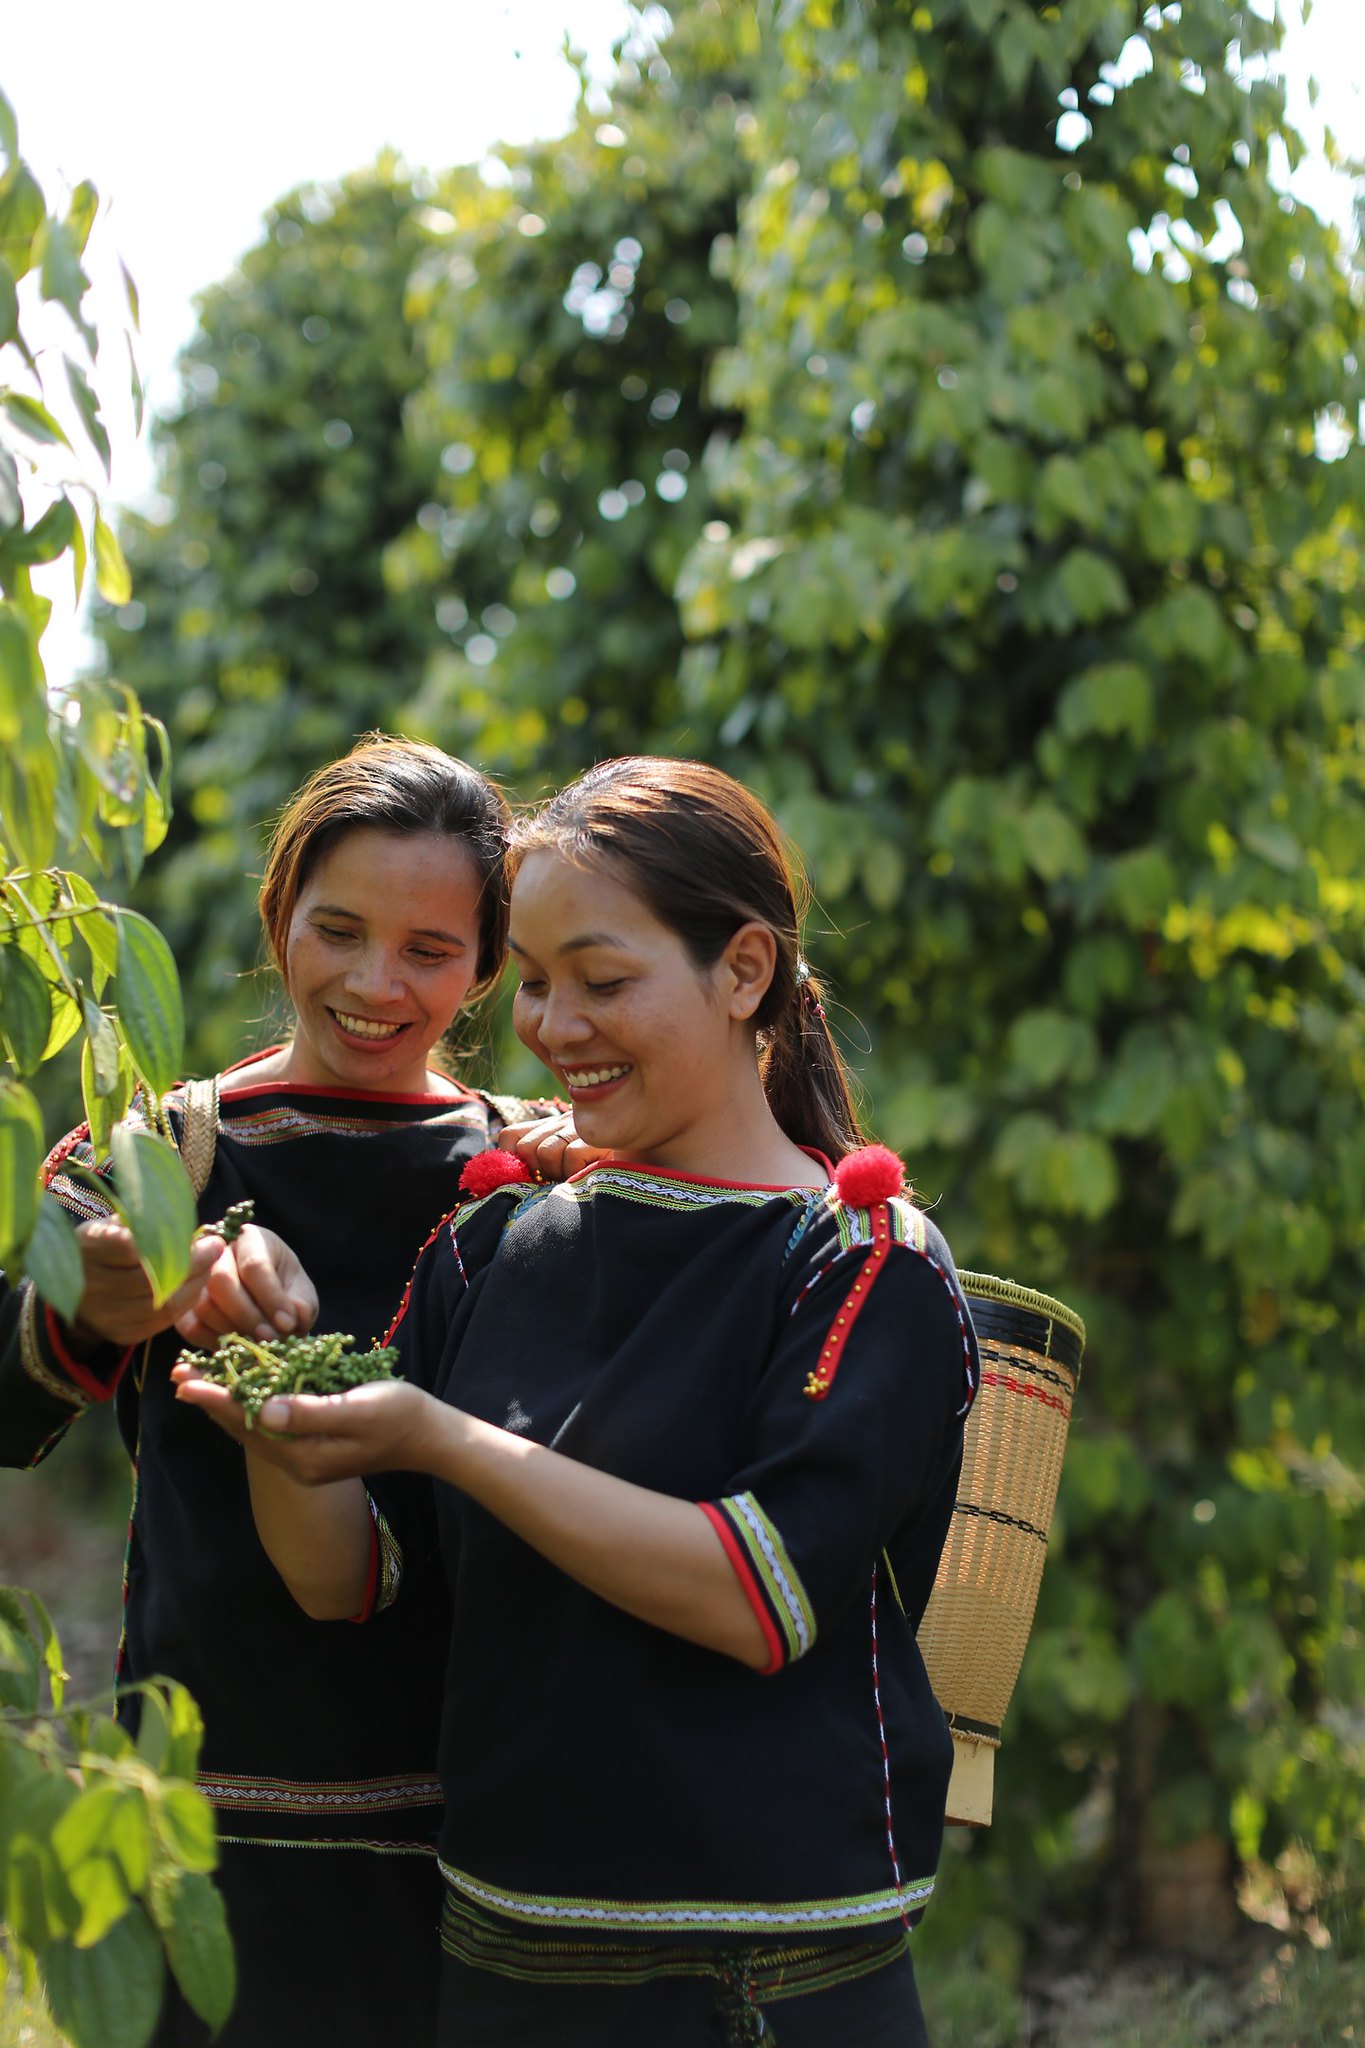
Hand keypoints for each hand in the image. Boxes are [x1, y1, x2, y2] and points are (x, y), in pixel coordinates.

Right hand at [68, 1219, 223, 1349]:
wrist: (81, 1284)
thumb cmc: (105, 1243)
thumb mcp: (116, 1222)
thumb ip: (148, 1223)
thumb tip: (191, 1229)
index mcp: (87, 1249)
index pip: (132, 1247)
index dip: (172, 1243)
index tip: (202, 1235)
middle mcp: (91, 1286)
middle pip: (152, 1279)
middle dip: (193, 1263)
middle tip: (215, 1248)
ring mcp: (105, 1316)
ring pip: (163, 1304)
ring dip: (195, 1283)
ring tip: (209, 1264)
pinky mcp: (121, 1334)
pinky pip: (164, 1322)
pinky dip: (186, 1302)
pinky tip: (195, 1285)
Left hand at [172, 1371, 439, 1484]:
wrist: (430, 1436)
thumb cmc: (400, 1416)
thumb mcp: (357, 1409)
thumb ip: (310, 1412)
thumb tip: (264, 1409)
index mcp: (304, 1456)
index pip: (249, 1423)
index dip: (216, 1399)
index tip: (187, 1381)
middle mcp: (297, 1461)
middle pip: (243, 1427)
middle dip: (211, 1400)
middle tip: (178, 1374)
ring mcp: (304, 1457)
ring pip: (253, 1426)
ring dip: (225, 1401)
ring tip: (197, 1379)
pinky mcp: (312, 1446)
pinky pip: (270, 1424)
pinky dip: (250, 1404)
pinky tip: (240, 1387)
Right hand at [174, 1225, 317, 1346]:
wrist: (268, 1307)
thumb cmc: (287, 1293)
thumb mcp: (302, 1296)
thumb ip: (301, 1306)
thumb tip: (289, 1321)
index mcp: (252, 1240)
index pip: (254, 1264)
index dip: (271, 1297)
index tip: (288, 1323)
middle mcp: (219, 1253)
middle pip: (221, 1280)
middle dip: (248, 1316)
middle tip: (269, 1339)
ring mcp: (196, 1278)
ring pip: (205, 1304)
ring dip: (233, 1331)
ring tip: (257, 1344)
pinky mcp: (183, 1307)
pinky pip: (190, 1326)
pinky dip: (213, 1342)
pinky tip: (236, 1348)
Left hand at [497, 1110, 603, 1181]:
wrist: (648, 1167)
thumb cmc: (599, 1176)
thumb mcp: (562, 1170)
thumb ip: (536, 1167)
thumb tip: (503, 1179)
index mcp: (552, 1127)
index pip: (510, 1137)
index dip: (512, 1160)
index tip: (531, 1178)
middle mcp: (565, 1122)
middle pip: (525, 1146)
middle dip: (537, 1172)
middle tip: (559, 1180)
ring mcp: (584, 1127)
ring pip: (545, 1152)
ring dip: (559, 1173)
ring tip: (578, 1176)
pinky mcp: (602, 1135)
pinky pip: (572, 1155)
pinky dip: (578, 1171)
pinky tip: (593, 1172)